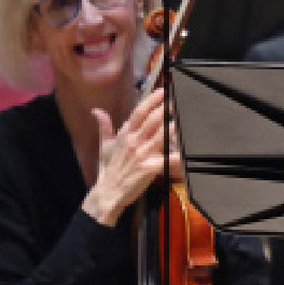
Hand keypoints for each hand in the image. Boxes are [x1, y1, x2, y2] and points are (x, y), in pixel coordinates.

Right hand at [81, 88, 172, 226]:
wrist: (108, 193)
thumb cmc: (108, 170)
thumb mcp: (103, 146)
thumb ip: (104, 127)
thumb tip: (97, 110)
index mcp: (125, 135)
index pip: (139, 112)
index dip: (151, 100)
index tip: (161, 91)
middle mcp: (134, 141)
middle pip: (153, 120)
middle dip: (166, 108)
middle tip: (176, 100)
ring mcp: (142, 154)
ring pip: (162, 136)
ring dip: (173, 126)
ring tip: (182, 119)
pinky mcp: (149, 168)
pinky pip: (167, 160)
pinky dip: (178, 156)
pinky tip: (186, 152)